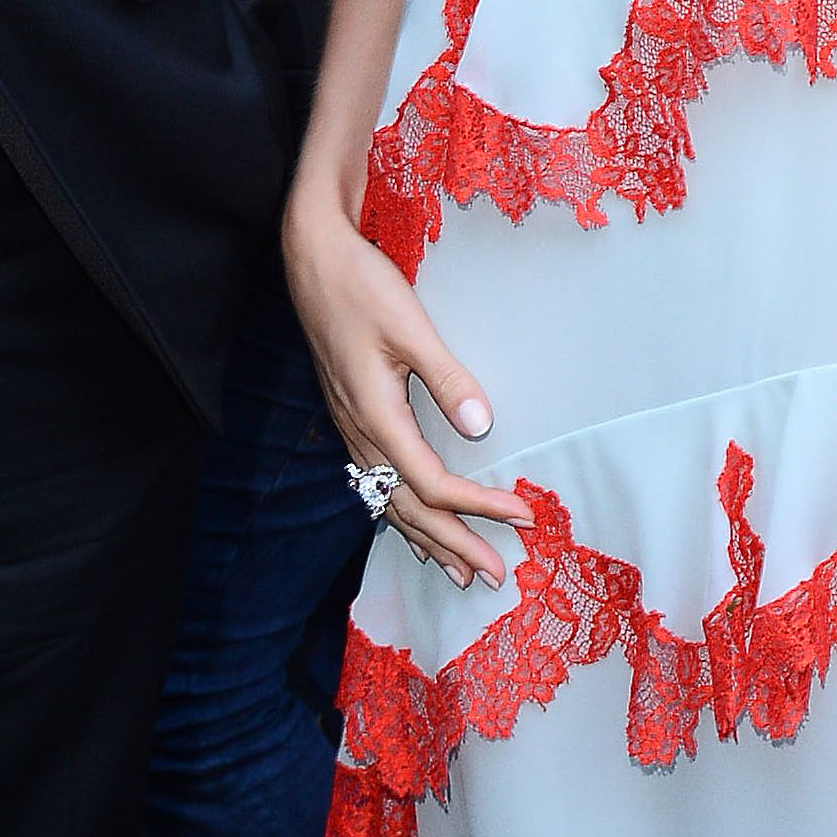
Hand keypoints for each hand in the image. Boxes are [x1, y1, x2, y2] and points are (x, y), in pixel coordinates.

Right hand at [284, 189, 529, 587]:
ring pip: (389, 502)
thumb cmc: (362, 287)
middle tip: (496, 574)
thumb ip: (447, 377)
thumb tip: (481, 426)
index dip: (479, 505)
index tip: (523, 514)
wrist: (313, 261)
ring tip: (459, 572)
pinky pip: (376, 485)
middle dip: (456, 542)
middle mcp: (360, 433)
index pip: (433, 483)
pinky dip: (401, 515)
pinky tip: (414, 530)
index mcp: (376, 416)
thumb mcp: (410, 327)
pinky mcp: (352, 419)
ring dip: (427, 539)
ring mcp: (352, 430)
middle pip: (410, 507)